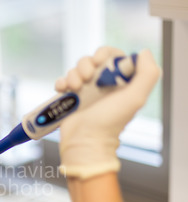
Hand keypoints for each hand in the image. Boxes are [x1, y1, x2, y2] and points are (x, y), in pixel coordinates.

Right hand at [55, 47, 160, 178]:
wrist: (85, 141)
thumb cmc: (110, 122)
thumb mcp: (135, 98)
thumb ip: (147, 73)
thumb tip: (144, 52)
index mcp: (119, 83)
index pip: (112, 56)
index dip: (104, 54)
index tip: (99, 60)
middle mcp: (102, 86)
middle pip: (91, 60)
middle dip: (86, 64)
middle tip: (87, 77)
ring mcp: (84, 92)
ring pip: (75, 70)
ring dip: (73, 74)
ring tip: (75, 88)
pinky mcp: (69, 98)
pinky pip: (62, 81)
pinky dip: (61, 82)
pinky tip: (63, 89)